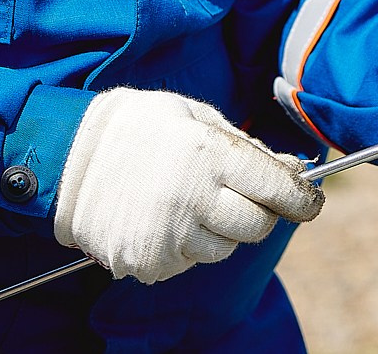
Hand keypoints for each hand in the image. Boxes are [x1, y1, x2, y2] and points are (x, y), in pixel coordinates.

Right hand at [53, 88, 321, 283]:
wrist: (67, 155)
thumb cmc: (140, 127)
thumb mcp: (194, 115)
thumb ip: (246, 146)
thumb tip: (294, 171)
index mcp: (208, 154)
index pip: (276, 188)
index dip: (300, 199)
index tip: (310, 203)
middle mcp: (191, 198)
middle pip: (257, 226)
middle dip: (258, 213)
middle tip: (238, 195)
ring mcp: (168, 235)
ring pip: (223, 248)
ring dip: (217, 229)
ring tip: (186, 199)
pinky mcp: (148, 261)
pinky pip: (189, 262)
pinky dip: (185, 245)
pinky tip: (162, 216)